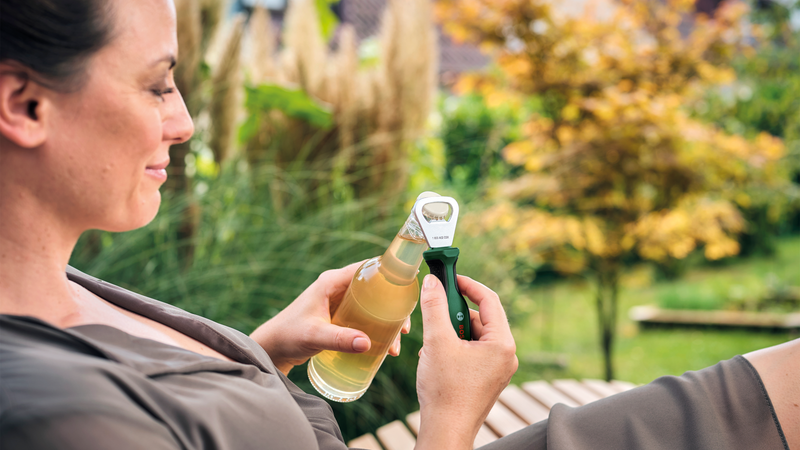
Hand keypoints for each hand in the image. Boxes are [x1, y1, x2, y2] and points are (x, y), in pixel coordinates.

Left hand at [250, 261, 410, 375]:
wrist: (272, 348)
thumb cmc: (288, 336)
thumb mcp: (315, 336)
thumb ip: (340, 339)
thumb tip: (368, 344)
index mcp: (332, 281)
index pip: (368, 267)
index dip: (390, 272)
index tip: (409, 286)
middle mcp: (338, 288)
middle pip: (375, 288)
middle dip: (394, 304)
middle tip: (405, 325)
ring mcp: (340, 302)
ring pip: (373, 304)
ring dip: (388, 319)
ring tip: (397, 340)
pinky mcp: (340, 317)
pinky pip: (365, 316)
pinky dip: (378, 327)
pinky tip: (384, 345)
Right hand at [415, 274, 517, 449]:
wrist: (446, 430)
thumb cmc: (445, 390)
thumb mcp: (436, 341)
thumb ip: (434, 307)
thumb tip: (432, 281)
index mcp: (502, 343)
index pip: (489, 300)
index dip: (468, 284)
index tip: (448, 277)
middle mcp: (506, 355)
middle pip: (481, 318)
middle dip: (455, 314)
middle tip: (434, 312)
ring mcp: (498, 369)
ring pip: (474, 336)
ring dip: (451, 333)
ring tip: (432, 345)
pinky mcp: (487, 379)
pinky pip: (472, 352)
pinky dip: (454, 348)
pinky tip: (436, 358)